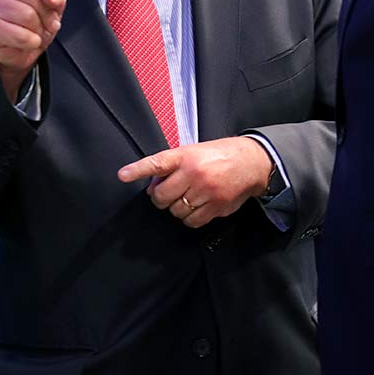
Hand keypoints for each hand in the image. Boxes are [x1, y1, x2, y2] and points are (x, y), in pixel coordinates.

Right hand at [0, 0, 66, 101]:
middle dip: (44, 13)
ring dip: (38, 29)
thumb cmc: (40, 22)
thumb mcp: (54, 7)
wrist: (25, 49)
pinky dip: (30, 42)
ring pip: (27, 16)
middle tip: (42, 21)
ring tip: (33, 31)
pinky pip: (21, 34)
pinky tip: (25, 41)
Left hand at [117, 137, 273, 227]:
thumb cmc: (218, 155)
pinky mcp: (216, 206)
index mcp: (185, 156)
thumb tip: (152, 188)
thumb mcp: (194, 152)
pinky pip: (191, 222)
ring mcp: (205, 191)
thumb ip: (172, 168)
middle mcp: (194, 173)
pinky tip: (196, 207)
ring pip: (175, 211)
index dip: (138, 170)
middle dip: (161, 198)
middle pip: (161, 196)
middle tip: (169, 193)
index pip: (157, 163)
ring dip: (177, 208)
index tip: (122, 175)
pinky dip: (189, 218)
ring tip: (188, 197)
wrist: (251, 162)